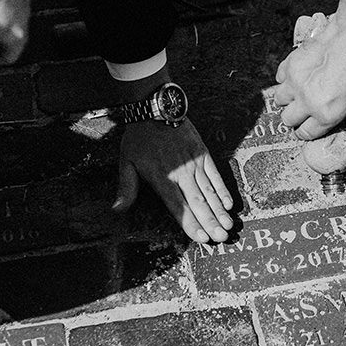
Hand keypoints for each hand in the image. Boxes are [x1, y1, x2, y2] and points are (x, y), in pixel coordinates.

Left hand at [113, 119, 233, 243]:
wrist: (155, 107)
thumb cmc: (139, 137)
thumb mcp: (126, 162)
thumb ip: (126, 188)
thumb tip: (117, 210)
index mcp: (162, 178)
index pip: (178, 207)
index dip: (191, 224)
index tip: (202, 238)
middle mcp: (181, 173)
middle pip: (198, 203)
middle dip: (211, 222)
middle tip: (221, 238)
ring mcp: (194, 163)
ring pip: (209, 192)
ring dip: (219, 211)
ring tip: (228, 226)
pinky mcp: (202, 153)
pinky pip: (215, 175)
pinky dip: (222, 190)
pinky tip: (227, 204)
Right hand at [273, 0, 345, 139]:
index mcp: (327, 114)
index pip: (305, 134)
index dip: (308, 132)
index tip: (310, 126)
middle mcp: (307, 102)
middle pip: (288, 120)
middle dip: (296, 118)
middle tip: (306, 110)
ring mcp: (296, 83)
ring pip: (279, 100)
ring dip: (288, 99)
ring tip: (301, 92)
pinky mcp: (290, 65)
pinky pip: (279, 79)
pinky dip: (286, 80)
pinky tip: (299, 76)